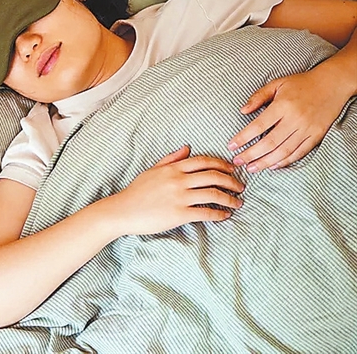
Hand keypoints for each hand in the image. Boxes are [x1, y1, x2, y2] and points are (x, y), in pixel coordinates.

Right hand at [110, 146, 243, 235]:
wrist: (123, 210)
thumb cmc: (136, 191)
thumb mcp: (152, 170)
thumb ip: (171, 159)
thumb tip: (187, 148)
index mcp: (173, 169)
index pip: (203, 161)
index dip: (221, 164)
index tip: (232, 169)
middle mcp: (178, 181)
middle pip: (213, 176)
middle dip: (231, 181)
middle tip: (240, 186)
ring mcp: (179, 197)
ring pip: (214, 194)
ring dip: (230, 199)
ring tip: (237, 202)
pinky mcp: (179, 214)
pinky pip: (206, 213)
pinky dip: (219, 214)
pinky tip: (225, 216)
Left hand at [227, 70, 345, 172]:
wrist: (332, 84)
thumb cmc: (301, 84)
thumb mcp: (277, 84)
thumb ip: (258, 97)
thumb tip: (242, 111)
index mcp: (283, 105)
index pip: (259, 126)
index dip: (243, 138)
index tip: (231, 146)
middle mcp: (295, 119)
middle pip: (270, 142)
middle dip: (251, 154)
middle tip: (238, 161)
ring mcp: (307, 128)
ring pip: (284, 150)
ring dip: (266, 162)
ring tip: (252, 168)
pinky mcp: (317, 135)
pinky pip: (300, 152)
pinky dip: (285, 161)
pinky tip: (272, 165)